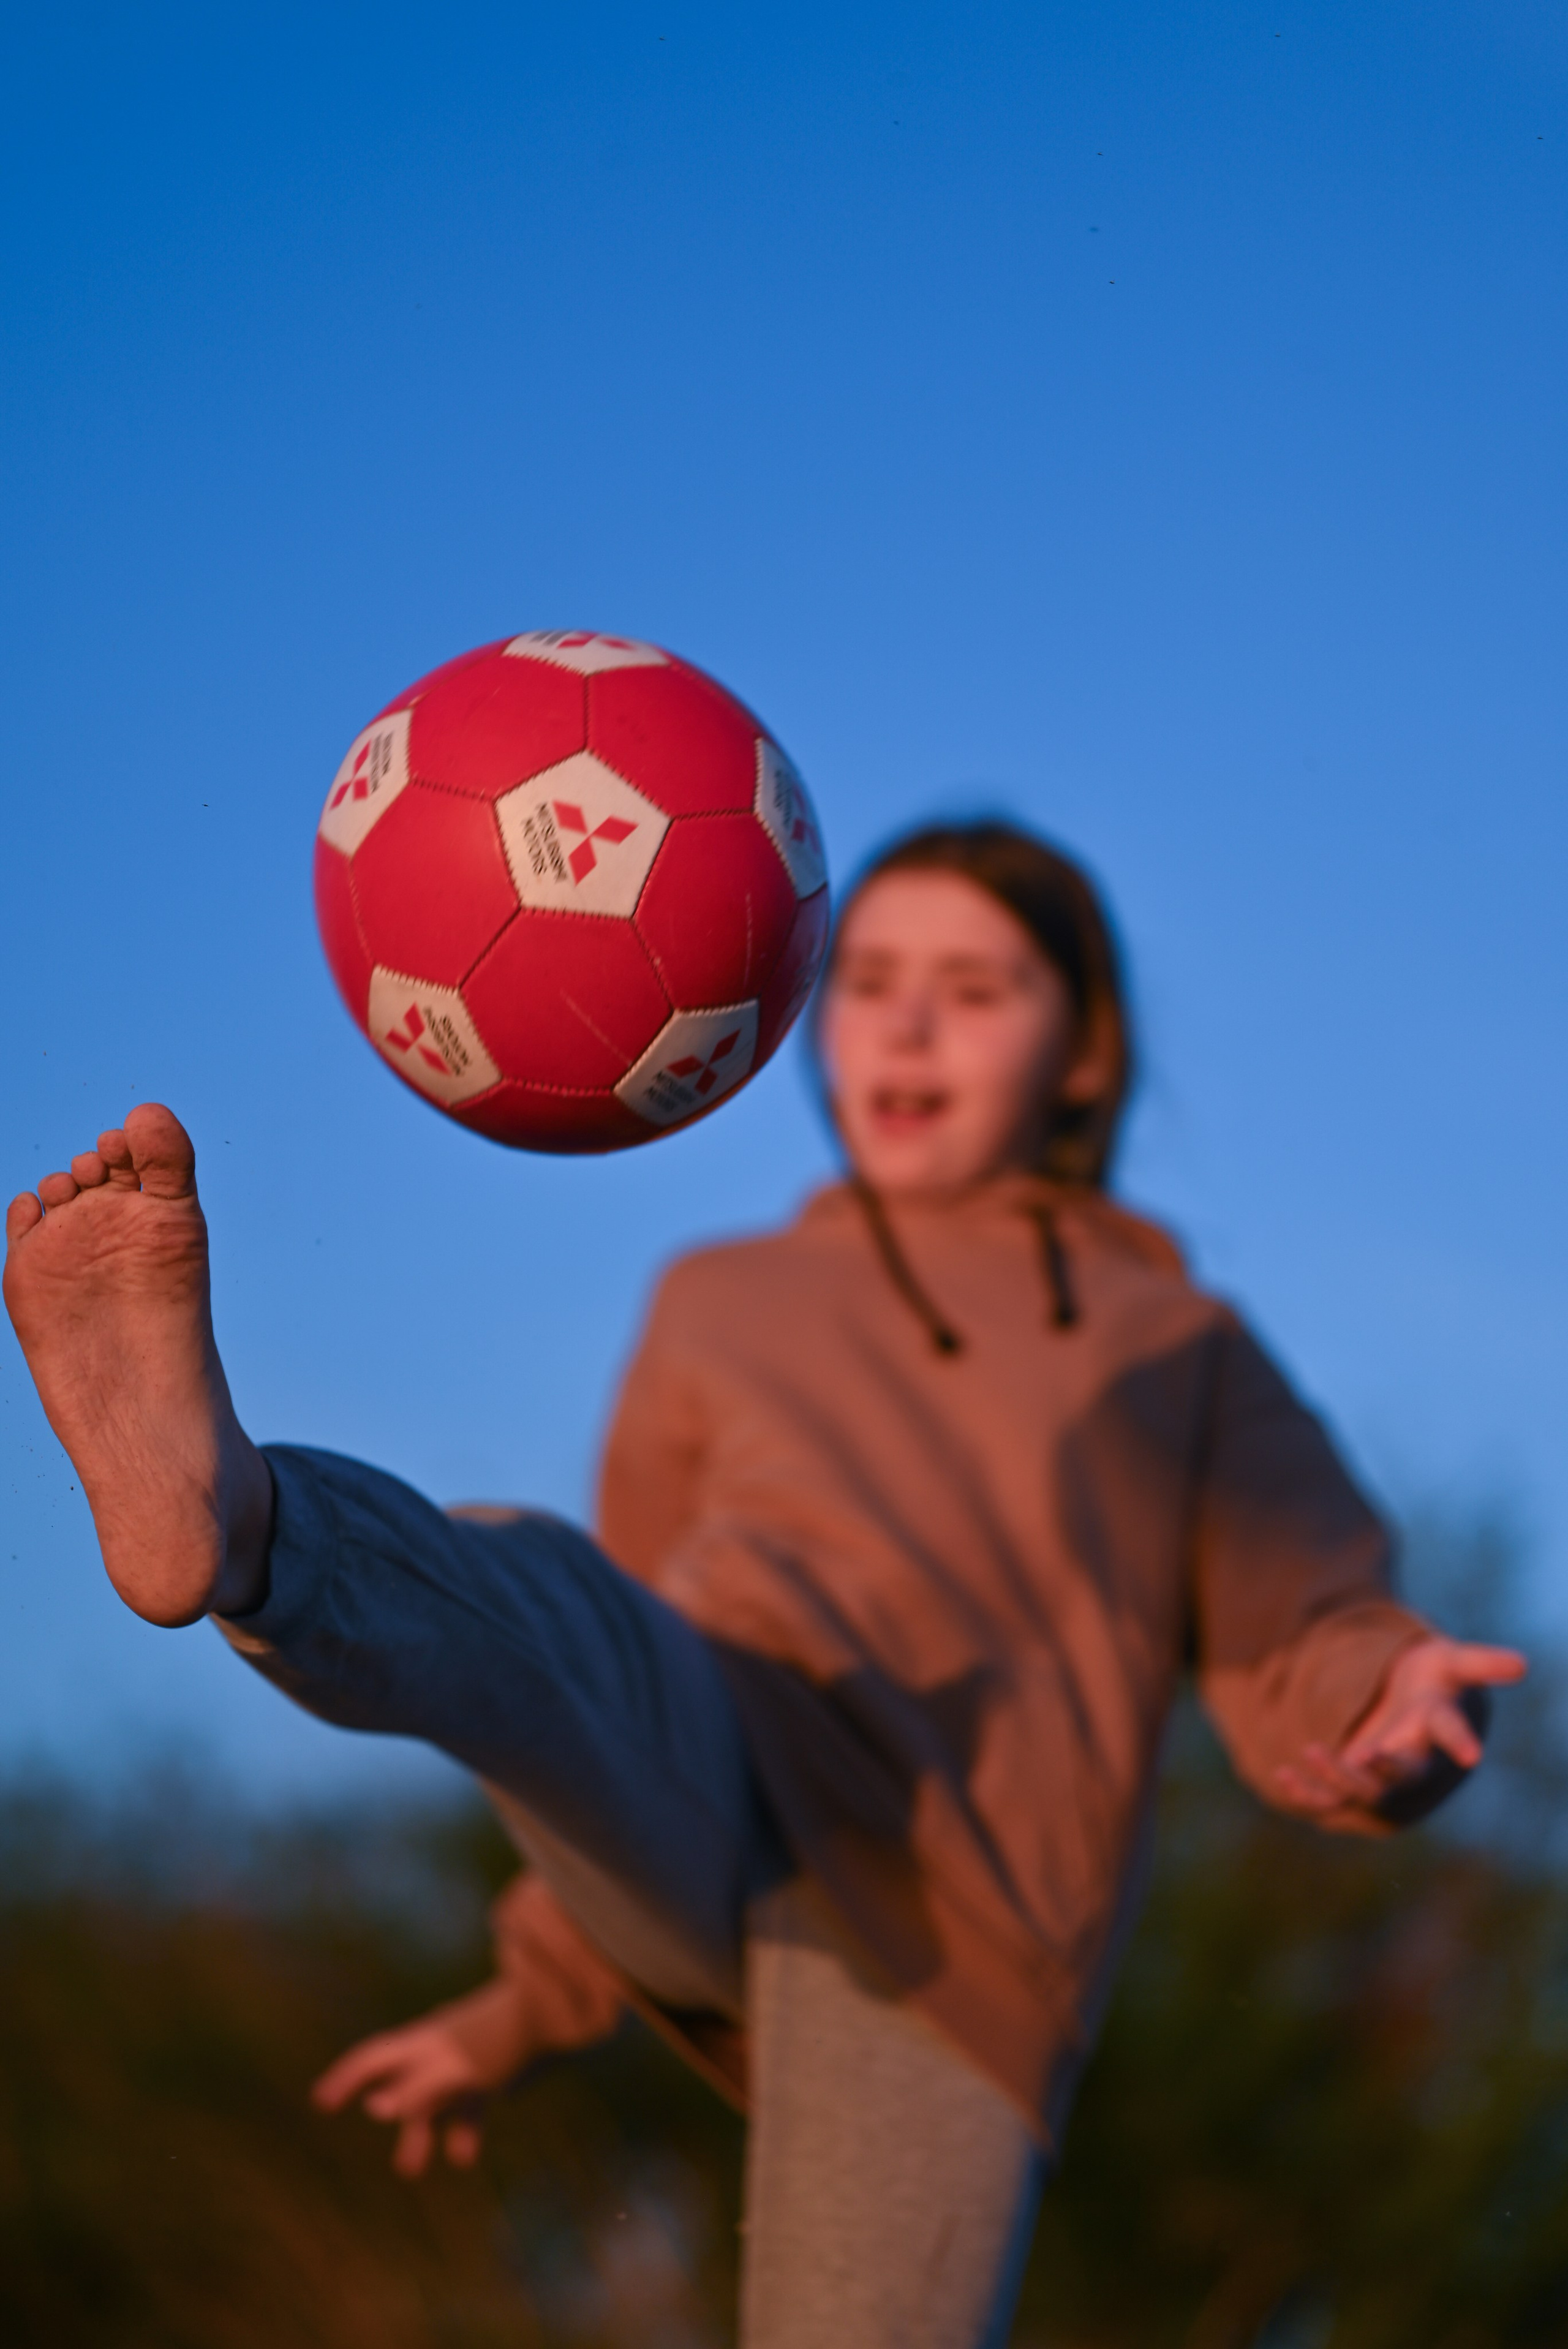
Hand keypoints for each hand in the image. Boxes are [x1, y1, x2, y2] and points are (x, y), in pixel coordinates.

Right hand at [312, 1977, 529, 2175]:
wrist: (555, 2011)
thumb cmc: (500, 2035)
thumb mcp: (455, 2066)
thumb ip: (416, 2089)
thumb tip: (373, 2107)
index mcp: (422, 2043)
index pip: (373, 2059)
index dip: (345, 2078)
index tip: (321, 2101)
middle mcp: (437, 2050)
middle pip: (401, 2086)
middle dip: (389, 2117)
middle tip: (375, 2146)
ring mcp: (463, 2060)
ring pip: (434, 2101)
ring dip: (423, 2131)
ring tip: (411, 2167)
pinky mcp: (490, 2069)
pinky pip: (468, 2102)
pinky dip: (462, 2127)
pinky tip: (463, 2155)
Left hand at [1274, 1634, 1526, 1827]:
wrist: (1401, 1712)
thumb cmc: (1426, 1681)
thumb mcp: (1446, 1660)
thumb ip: (1478, 1661)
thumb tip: (1523, 1663)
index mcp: (1433, 1727)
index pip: (1451, 1732)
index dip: (1461, 1741)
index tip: (1473, 1753)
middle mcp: (1410, 1762)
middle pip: (1399, 1779)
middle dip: (1381, 1772)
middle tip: (1362, 1755)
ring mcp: (1379, 1779)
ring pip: (1360, 1794)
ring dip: (1337, 1779)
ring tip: (1310, 1751)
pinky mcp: (1349, 1786)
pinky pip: (1328, 1801)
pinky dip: (1307, 1793)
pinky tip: (1283, 1774)